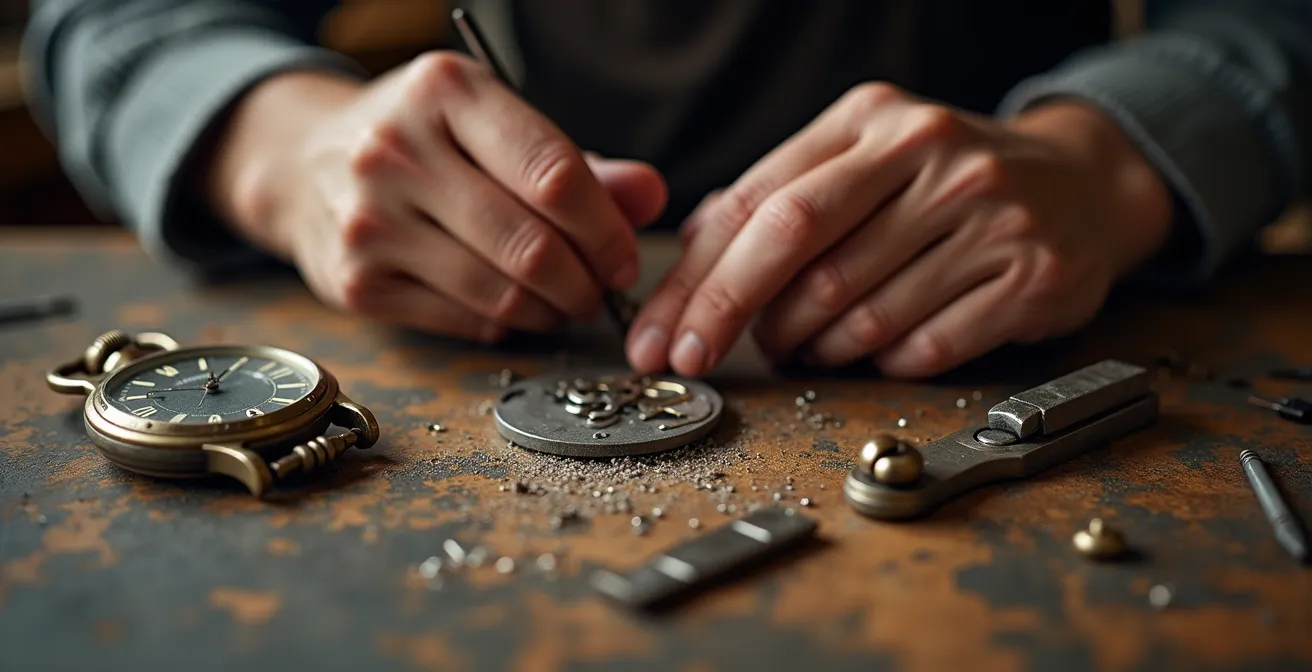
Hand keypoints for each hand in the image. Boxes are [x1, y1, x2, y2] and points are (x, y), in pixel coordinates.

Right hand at [206, 53, 666, 340]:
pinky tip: (515, 309)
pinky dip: (505, 324)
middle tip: (602, 291)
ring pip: (499, 291)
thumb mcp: (494, 126)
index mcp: (444, 91)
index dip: (607, 229)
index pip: (553, 174)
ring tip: (566, 303)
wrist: (306, 164)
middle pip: (531, 243)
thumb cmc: (424, 142)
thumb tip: (648, 196)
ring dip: (552, 311)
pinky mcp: (354, 281)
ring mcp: (368, 219)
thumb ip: (577, 164)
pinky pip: (462, 319)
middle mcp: (395, 148)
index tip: (624, 256)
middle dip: (586, 281)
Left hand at [627, 83, 1171, 376]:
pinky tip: (872, 352)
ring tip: (804, 346)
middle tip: (698, 357)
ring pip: (856, 311)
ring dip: (811, 346)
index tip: (661, 332)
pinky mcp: (1029, 275)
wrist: (1084, 185)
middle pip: (799, 252)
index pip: (761, 204)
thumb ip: (783, 192)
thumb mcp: (865, 156)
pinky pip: (921, 347)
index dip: (701, 279)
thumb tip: (695, 250)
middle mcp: (930, 155)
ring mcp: (987, 215)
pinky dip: (880, 363)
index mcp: (873, 119)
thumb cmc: (948, 181)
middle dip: (731, 317)